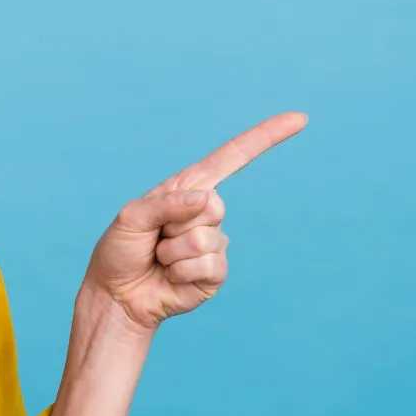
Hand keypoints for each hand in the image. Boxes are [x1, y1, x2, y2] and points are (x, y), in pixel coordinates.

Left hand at [84, 111, 307, 332]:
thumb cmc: (119, 251)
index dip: (264, 138)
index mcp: (187, 189)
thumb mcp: (131, 217)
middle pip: (214, 206)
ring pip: (207, 240)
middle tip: (155, 238)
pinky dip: (182, 272)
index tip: (299, 119)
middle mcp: (205, 213)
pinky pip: (210, 265)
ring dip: (173, 252)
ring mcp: (213, 243)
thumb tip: (206, 199)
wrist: (117, 296)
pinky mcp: (215, 273)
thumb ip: (165, 204)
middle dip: (176, 225)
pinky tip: (170, 277)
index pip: (230, 158)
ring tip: (159, 258)